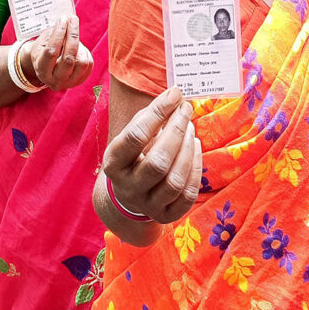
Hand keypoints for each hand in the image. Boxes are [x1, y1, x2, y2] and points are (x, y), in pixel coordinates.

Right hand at [25, 15, 92, 90]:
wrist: (46, 67)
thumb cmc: (43, 50)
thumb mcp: (43, 42)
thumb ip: (54, 34)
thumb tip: (69, 21)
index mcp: (41, 70)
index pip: (51, 51)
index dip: (58, 33)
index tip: (63, 19)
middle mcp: (55, 81)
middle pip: (69, 58)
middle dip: (72, 36)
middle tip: (73, 19)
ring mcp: (69, 83)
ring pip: (82, 62)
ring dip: (79, 45)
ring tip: (72, 37)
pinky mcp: (81, 80)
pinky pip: (89, 63)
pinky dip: (84, 51)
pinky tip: (77, 48)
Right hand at [101, 87, 202, 223]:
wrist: (128, 195)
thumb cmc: (133, 155)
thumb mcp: (131, 136)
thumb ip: (150, 118)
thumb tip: (176, 97)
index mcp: (113, 164)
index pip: (135, 137)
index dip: (157, 113)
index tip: (175, 94)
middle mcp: (128, 188)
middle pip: (157, 163)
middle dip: (176, 132)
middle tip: (186, 110)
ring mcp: (147, 205)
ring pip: (174, 182)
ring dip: (187, 151)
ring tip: (191, 128)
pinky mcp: (165, 215)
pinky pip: (187, 195)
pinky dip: (195, 169)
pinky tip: (195, 147)